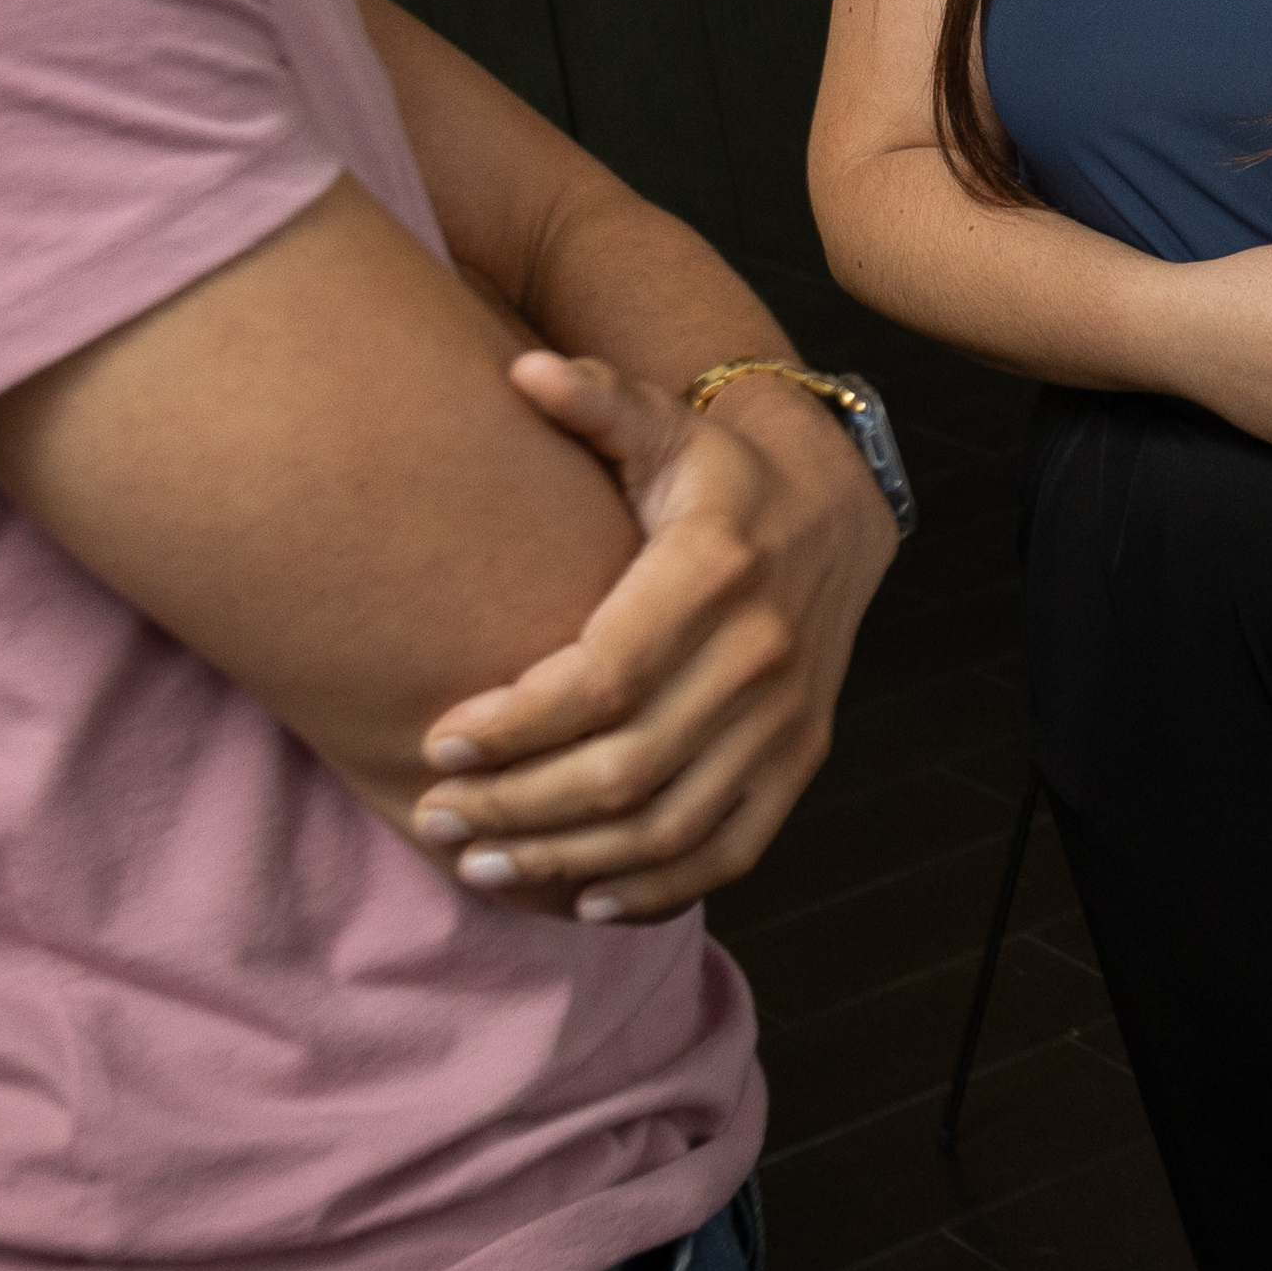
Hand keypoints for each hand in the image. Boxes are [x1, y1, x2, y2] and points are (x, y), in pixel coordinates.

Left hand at [404, 352, 895, 919]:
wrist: (835, 510)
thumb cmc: (717, 474)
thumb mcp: (662, 426)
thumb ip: (595, 402)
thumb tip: (523, 374)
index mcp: (713, 572)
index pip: (600, 680)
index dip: (513, 725)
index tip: (437, 742)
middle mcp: (760, 653)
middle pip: (623, 768)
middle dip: (517, 806)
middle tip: (436, 818)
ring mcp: (789, 716)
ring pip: (669, 824)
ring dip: (568, 859)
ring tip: (482, 861)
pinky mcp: (802, 759)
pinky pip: (730, 849)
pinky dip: (656, 887)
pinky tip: (583, 896)